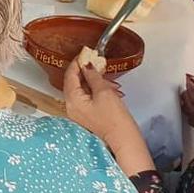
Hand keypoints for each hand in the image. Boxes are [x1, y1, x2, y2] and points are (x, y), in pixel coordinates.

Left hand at [61, 57, 150, 171]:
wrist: (124, 139)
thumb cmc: (115, 119)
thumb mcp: (104, 91)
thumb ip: (93, 76)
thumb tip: (88, 65)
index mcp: (72, 100)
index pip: (70, 75)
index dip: (77, 62)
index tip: (85, 53)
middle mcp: (71, 107)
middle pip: (73, 82)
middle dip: (84, 70)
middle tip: (95, 60)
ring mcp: (77, 113)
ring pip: (80, 89)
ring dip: (91, 80)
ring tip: (104, 74)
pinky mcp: (85, 116)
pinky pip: (85, 98)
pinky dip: (93, 89)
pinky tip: (105, 86)